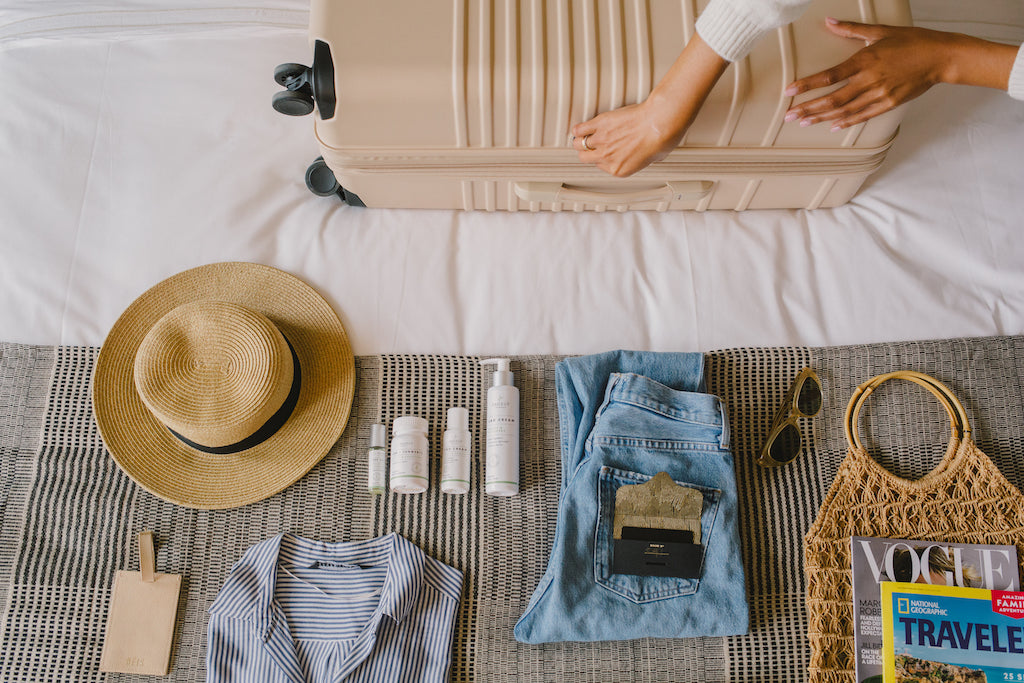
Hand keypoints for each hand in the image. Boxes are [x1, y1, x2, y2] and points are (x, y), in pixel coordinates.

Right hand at [571, 33, 727, 176]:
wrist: (660, 123)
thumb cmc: (661, 139)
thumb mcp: (652, 159)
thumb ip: (639, 159)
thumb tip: (641, 154)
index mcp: (619, 169)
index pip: (601, 167)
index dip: (602, 158)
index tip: (603, 152)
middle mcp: (607, 157)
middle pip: (585, 158)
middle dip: (588, 152)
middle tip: (589, 146)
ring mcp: (602, 141)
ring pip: (579, 144)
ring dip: (581, 140)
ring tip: (582, 137)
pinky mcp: (600, 124)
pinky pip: (580, 129)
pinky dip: (579, 129)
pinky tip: (580, 128)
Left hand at [784, 19, 955, 130]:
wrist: (941, 56)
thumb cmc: (912, 41)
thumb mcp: (880, 31)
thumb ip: (851, 30)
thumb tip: (828, 22)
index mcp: (865, 60)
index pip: (829, 76)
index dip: (807, 85)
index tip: (789, 91)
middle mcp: (870, 80)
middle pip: (832, 99)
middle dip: (808, 108)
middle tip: (789, 116)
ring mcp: (880, 94)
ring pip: (845, 110)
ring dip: (822, 118)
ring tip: (803, 122)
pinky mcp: (889, 103)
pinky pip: (863, 115)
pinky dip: (846, 122)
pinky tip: (832, 126)